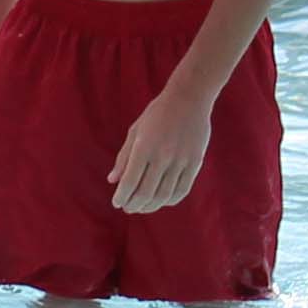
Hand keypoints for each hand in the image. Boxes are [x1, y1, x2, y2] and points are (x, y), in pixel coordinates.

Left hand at [108, 80, 218, 217]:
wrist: (189, 98)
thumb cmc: (157, 114)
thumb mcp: (135, 131)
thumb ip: (124, 157)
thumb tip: (113, 181)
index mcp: (144, 146)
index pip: (130, 180)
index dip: (122, 196)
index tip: (117, 203)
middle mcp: (162, 155)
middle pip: (146, 192)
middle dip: (135, 204)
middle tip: (128, 208)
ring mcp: (181, 160)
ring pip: (164, 194)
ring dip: (151, 206)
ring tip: (143, 207)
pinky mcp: (195, 162)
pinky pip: (182, 189)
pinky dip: (170, 200)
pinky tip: (162, 201)